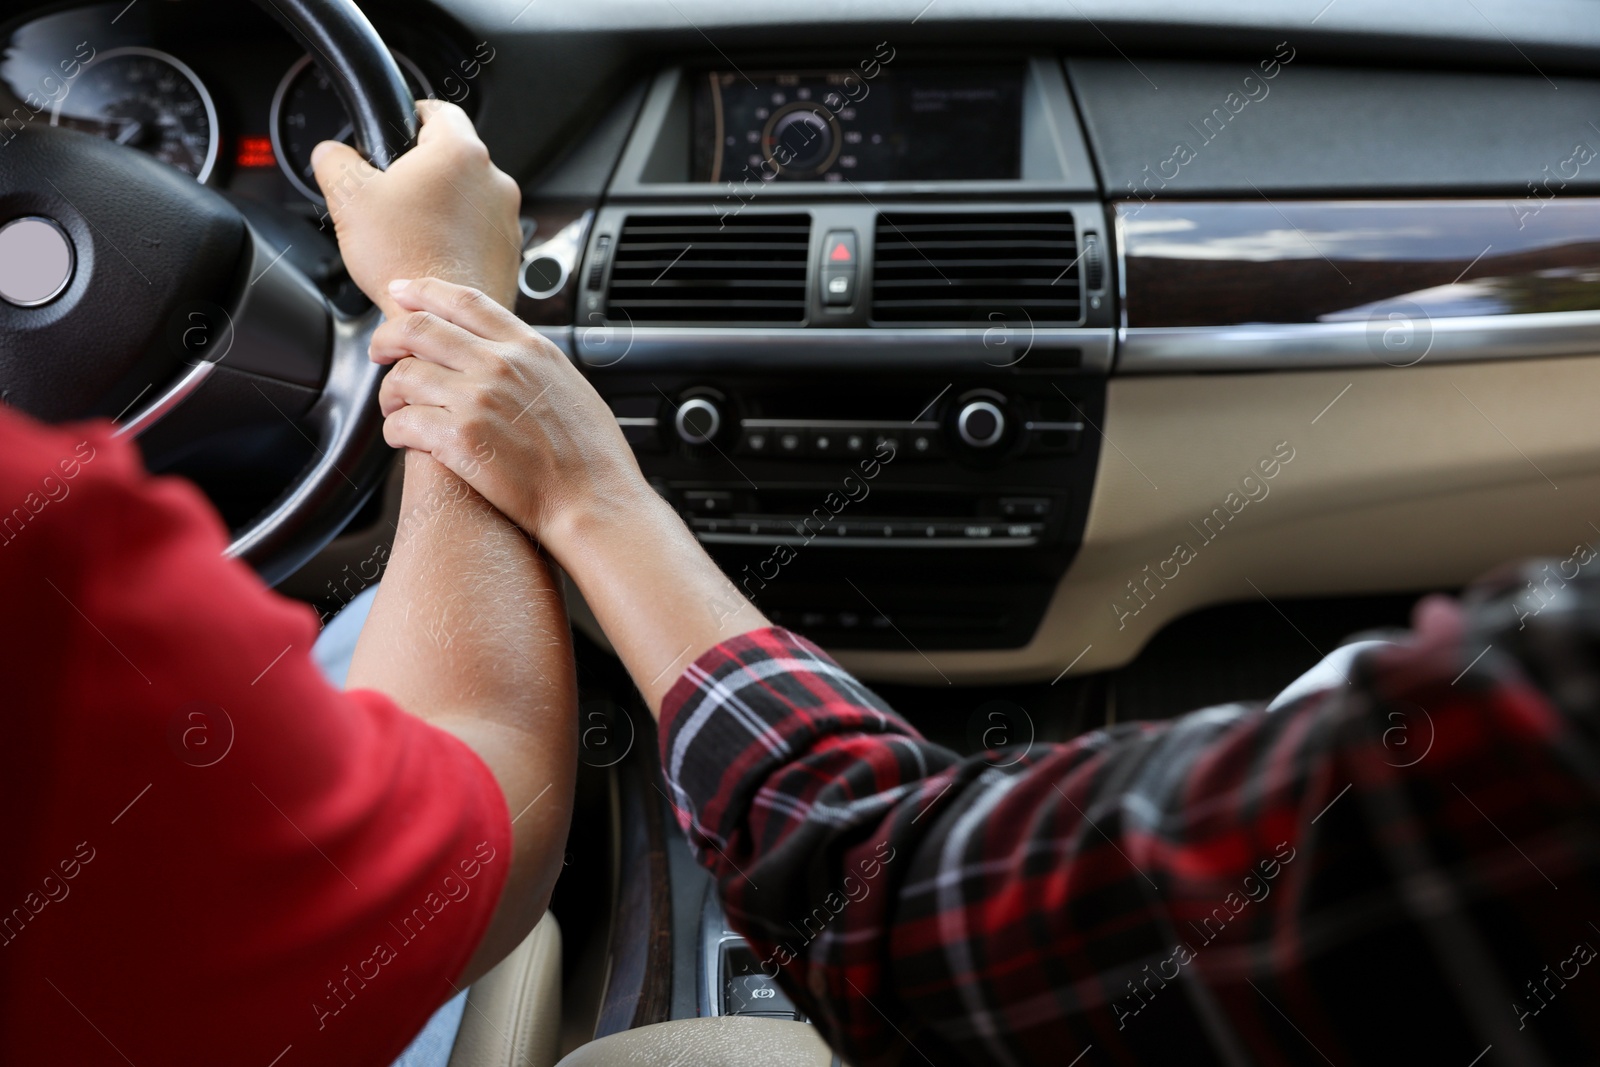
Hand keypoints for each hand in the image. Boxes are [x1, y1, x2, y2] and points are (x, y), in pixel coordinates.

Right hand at [312, 100, 520, 315]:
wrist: (440, 318)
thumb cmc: (404, 261)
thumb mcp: (348, 198)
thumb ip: (334, 159)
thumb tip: (331, 153)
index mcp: (459, 152)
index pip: (439, 110)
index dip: (412, 115)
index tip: (399, 129)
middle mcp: (494, 180)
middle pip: (453, 157)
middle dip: (422, 171)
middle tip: (392, 195)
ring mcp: (506, 217)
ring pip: (468, 196)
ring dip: (442, 205)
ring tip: (410, 231)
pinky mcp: (510, 250)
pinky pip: (479, 229)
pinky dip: (458, 235)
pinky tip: (431, 252)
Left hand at [371, 277, 649, 549]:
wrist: (596, 504)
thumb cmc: (592, 461)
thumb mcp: (572, 388)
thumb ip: (535, 366)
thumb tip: (513, 359)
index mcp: (530, 349)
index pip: (465, 301)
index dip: (424, 291)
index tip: (403, 292)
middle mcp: (501, 366)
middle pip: (420, 328)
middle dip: (387, 336)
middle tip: (379, 351)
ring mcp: (478, 400)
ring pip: (403, 376)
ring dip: (390, 393)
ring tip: (397, 410)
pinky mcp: (459, 440)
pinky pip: (402, 423)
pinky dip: (394, 432)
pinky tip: (404, 441)